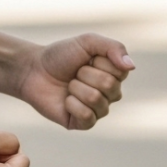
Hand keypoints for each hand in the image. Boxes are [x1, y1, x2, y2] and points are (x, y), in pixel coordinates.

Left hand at [16, 33, 133, 129]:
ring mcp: (98, 109)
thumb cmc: (62, 55)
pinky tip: (66, 100)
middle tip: (75, 72)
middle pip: (109, 86)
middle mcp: (110, 93)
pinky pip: (87, 117)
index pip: (120, 71)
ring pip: (96, 100)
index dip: (99, 62)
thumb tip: (131, 67)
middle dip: (85, 74)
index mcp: (115, 73)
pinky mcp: (83, 124)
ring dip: (77, 88)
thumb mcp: (88, 42)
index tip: (86, 58)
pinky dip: (72, 104)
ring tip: (69, 85)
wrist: (35, 70)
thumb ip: (113, 48)